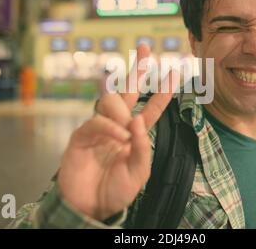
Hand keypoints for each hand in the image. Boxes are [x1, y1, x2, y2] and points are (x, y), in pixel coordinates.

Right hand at [58, 44, 177, 220]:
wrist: (90, 207)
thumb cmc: (116, 191)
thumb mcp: (139, 173)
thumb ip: (142, 147)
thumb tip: (138, 120)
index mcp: (135, 134)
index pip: (150, 108)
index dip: (162, 92)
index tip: (173, 72)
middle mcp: (118, 126)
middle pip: (128, 90)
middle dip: (138, 68)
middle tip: (146, 47)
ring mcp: (99, 129)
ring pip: (110, 102)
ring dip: (121, 113)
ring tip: (125, 135)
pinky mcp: (81, 136)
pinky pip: (96, 122)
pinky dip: (108, 127)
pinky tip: (118, 137)